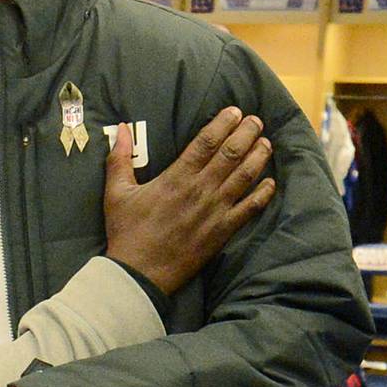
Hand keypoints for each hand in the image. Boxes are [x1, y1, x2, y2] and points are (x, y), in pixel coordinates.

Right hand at [104, 106, 274, 295]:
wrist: (139, 274)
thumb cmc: (127, 232)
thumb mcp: (116, 193)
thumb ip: (120, 159)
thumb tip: (121, 128)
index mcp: (176, 177)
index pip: (207, 141)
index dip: (224, 123)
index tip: (234, 111)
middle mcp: (201, 189)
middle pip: (231, 152)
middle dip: (247, 132)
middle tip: (255, 120)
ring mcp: (215, 211)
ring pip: (245, 176)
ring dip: (259, 156)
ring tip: (266, 142)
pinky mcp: (223, 231)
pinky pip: (250, 208)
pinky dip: (263, 193)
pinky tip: (270, 181)